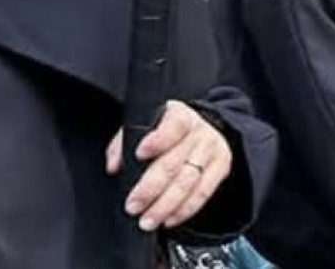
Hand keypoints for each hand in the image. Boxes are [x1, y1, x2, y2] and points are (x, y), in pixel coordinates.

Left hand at [107, 101, 233, 231]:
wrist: (202, 130)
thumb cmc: (167, 130)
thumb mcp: (145, 126)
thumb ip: (124, 142)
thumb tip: (114, 165)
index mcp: (179, 115)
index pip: (173, 125)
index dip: (157, 140)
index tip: (139, 154)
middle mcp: (198, 131)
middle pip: (175, 161)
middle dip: (151, 188)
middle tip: (133, 205)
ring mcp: (211, 150)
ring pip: (188, 181)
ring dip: (166, 205)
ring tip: (148, 219)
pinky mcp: (221, 168)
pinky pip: (203, 193)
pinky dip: (184, 210)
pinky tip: (169, 219)